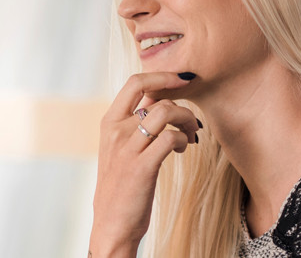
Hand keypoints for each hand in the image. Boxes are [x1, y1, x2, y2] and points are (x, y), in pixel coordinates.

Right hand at [88, 72, 202, 257]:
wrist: (111, 223)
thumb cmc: (121, 186)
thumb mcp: (120, 149)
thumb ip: (134, 125)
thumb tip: (160, 101)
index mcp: (108, 123)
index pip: (134, 82)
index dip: (162, 75)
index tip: (182, 80)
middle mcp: (115, 131)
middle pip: (156, 96)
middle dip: (182, 104)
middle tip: (192, 122)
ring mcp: (128, 149)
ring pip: (166, 112)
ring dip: (186, 121)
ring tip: (191, 137)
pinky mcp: (142, 166)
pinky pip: (171, 138)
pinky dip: (184, 141)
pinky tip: (183, 150)